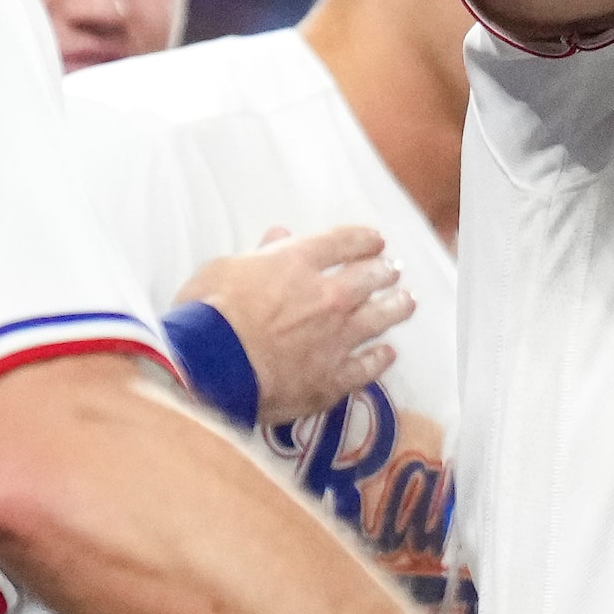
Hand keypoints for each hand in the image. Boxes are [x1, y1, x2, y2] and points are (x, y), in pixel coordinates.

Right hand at [175, 226, 410, 424]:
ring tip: (406, 302)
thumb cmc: (207, 314)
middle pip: (370, 278)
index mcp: (297, 263)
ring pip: (379, 318)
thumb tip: (279, 236)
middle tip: (393, 271)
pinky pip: (367, 367)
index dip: (363, 240)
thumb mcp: (223, 270)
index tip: (375, 241)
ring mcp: (336, 338)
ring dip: (396, 308)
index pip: (343, 242)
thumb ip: (257, 254)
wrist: (211, 367)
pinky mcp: (333, 378)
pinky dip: (379, 359)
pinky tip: (387, 354)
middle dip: (385, 271)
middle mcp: (327, 297)